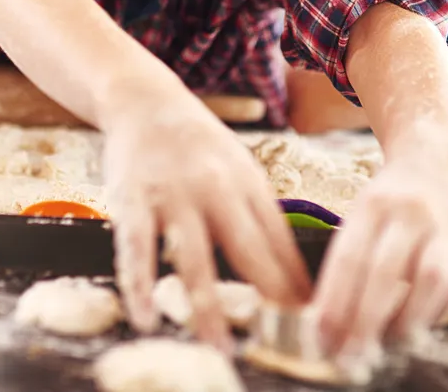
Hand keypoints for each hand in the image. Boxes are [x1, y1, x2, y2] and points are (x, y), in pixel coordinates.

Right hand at [101, 91, 311, 351]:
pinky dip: (139, 286)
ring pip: (193, 258)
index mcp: (247, 184)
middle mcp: (215, 190)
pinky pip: (136, 249)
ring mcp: (173, 196)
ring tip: (219, 347)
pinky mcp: (133, 201)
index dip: (296, 280)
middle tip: (284, 340)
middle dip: (269, 294)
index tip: (314, 317)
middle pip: (247, 249)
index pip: (279, 240)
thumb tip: (291, 273)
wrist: (144, 99)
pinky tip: (146, 317)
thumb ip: (259, 216)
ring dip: (207, 306)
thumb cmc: (197, 144)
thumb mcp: (238, 169)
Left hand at [312, 140, 447, 360]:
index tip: (321, 336)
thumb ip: (346, 260)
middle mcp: (410, 212)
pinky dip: (438, 312)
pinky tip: (420, 325)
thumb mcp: (359, 214)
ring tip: (388, 343)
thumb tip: (327, 320)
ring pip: (431, 279)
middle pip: (386, 271)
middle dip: (365, 319)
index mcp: (373, 204)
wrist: (435, 160)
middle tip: (350, 354)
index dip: (334, 300)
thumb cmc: (388, 199)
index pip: (349, 256)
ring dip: (408, 319)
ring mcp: (445, 227)